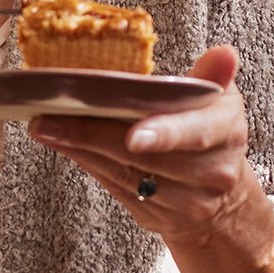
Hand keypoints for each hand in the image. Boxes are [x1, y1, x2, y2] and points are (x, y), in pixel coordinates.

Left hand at [33, 46, 273, 259]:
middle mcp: (211, 173)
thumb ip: (211, 78)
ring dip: (81, 148)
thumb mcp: (219, 102)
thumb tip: (223, 54)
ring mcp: (186, 203)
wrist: (222, 202)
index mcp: (226, 133)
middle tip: (51, 118)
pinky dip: (88, 164)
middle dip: (95, 135)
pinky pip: (117, 188)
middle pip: (145, 157)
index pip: (195, 133)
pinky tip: (64, 144)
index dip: (165, 134)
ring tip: (46, 127)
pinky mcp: (158, 218)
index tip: (135, 136)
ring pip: (124, 175)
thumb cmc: (211, 134)